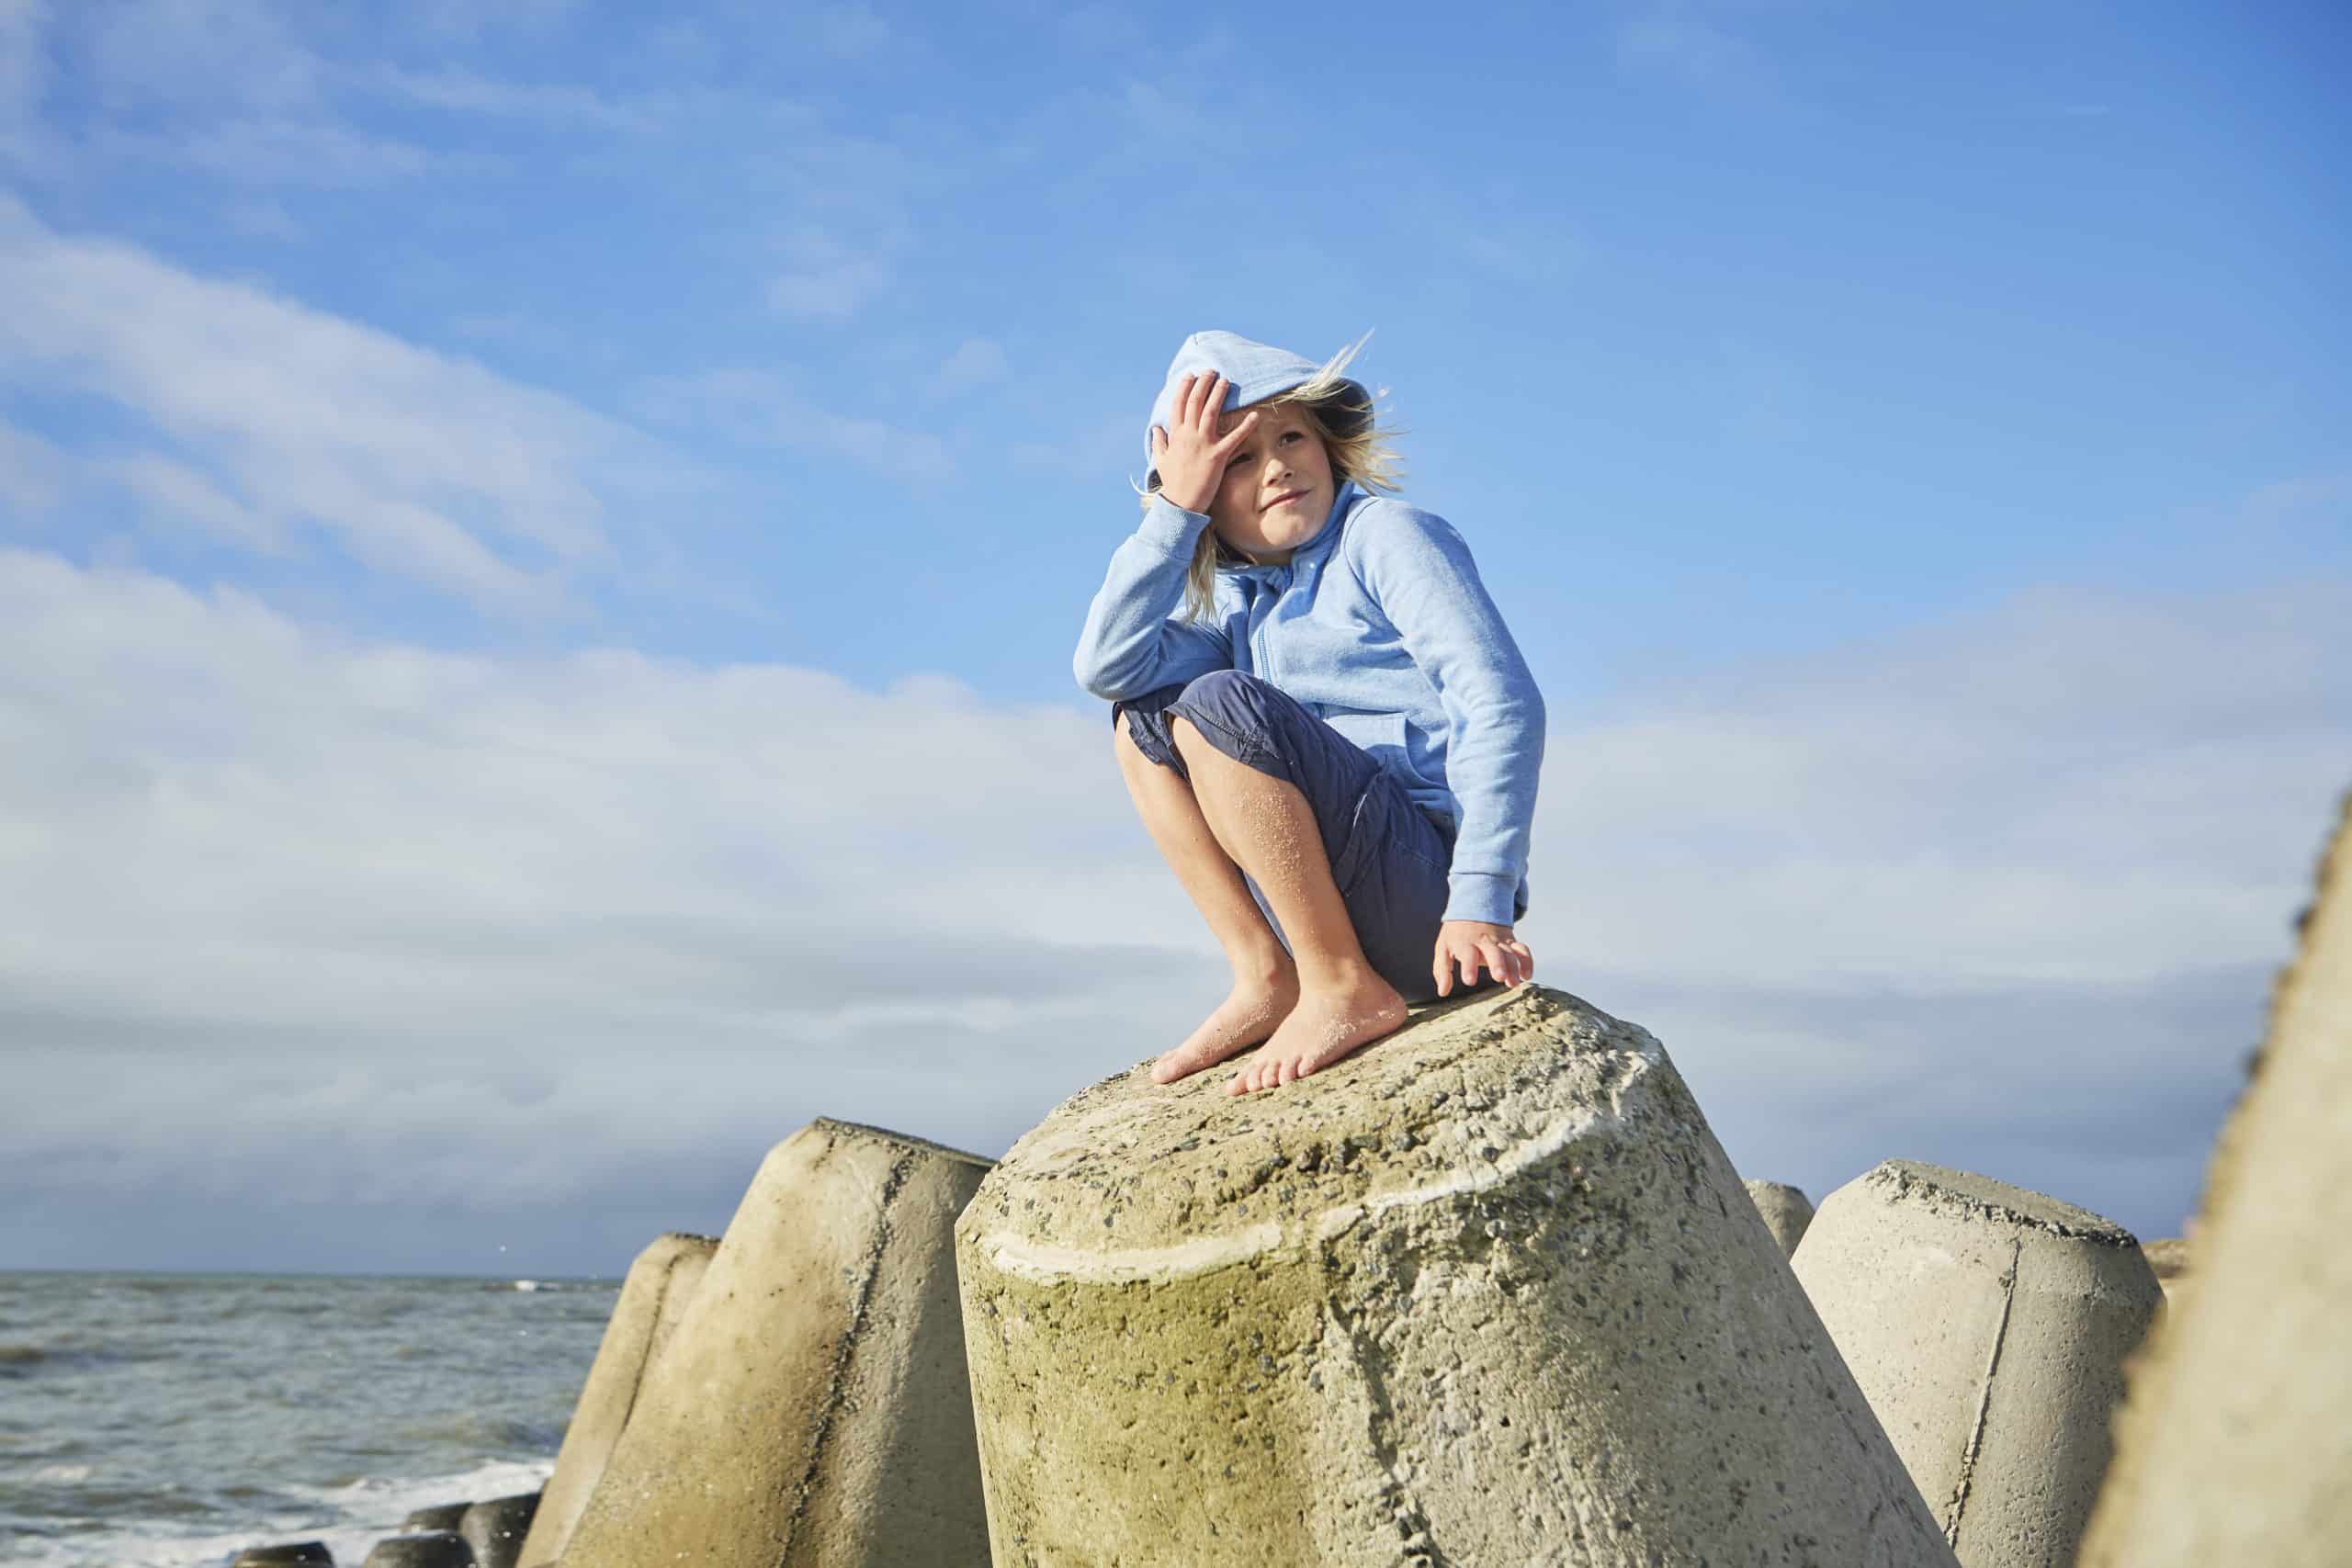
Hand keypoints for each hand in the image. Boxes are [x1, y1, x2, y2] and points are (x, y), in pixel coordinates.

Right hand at [1148, 371, 1258, 515]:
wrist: (1180, 504)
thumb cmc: (1172, 483)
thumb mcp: (1161, 461)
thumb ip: (1159, 443)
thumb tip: (1156, 429)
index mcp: (1175, 435)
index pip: (1178, 405)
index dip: (1185, 388)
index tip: (1190, 375)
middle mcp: (1188, 435)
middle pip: (1195, 402)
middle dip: (1203, 383)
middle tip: (1211, 371)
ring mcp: (1203, 444)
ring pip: (1210, 411)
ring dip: (1218, 394)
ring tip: (1225, 381)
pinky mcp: (1217, 456)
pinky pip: (1234, 437)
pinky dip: (1245, 426)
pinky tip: (1255, 415)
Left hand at [1432, 921, 1532, 996]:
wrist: (1472, 906)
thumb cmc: (1456, 934)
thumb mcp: (1443, 948)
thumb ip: (1442, 970)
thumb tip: (1442, 992)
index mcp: (1465, 942)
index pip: (1467, 954)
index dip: (1469, 967)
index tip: (1470, 981)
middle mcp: (1483, 940)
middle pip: (1493, 952)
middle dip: (1497, 964)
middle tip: (1499, 977)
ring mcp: (1499, 940)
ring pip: (1509, 952)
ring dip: (1513, 967)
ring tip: (1513, 983)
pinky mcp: (1510, 941)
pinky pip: (1522, 949)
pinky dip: (1527, 961)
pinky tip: (1526, 975)